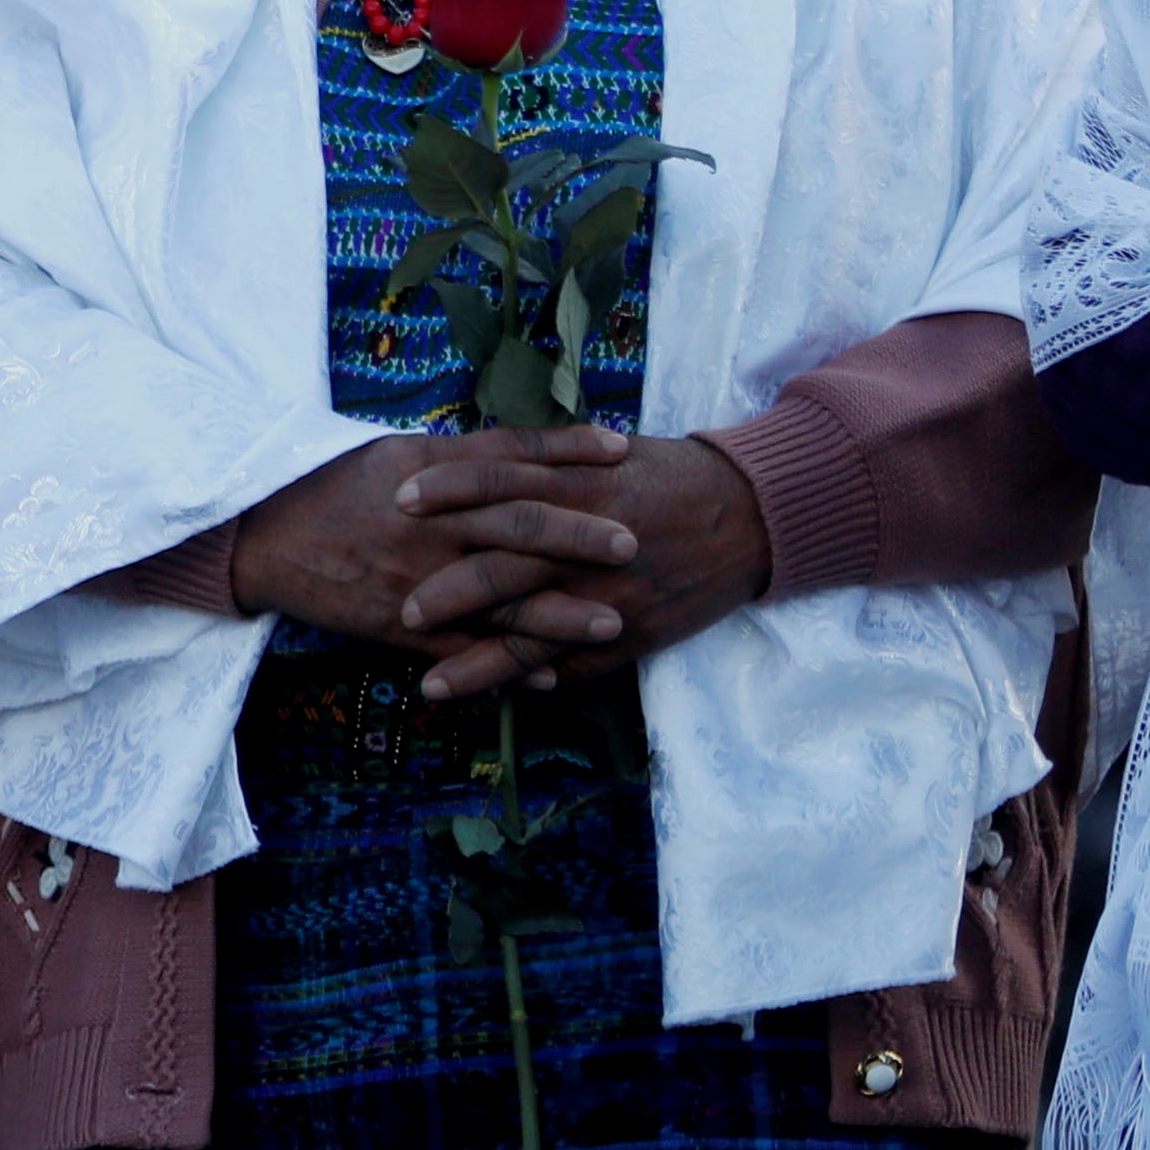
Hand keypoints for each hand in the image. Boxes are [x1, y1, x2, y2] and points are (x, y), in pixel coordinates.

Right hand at [230, 427, 642, 693]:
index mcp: (427, 470)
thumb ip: (455, 459)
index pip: (509, 454)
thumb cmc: (330, 489)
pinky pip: (461, 650)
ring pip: (499, 596)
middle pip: (516, 524)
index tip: (621, 449)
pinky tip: (552, 675)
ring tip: (613, 620)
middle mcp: (427, 520)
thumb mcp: (390, 455)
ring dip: (559, 613)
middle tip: (633, 543)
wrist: (263, 538)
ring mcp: (414, 576)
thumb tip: (521, 456)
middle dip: (578, 536)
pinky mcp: (398, 625)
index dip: (566, 450)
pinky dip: (506, 664)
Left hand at [422, 434, 769, 694]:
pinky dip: (534, 683)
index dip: (446, 490)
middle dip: (446, 592)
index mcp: (579, 486)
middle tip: (399, 608)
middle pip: (502, 570)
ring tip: (431, 684)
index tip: (398, 498)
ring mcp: (608, 597)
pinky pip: (573, 667)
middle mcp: (586, 544)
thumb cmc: (670, 476)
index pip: (496, 483)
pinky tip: (497, 696)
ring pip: (532, 637)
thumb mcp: (606, 454)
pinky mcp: (632, 635)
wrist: (750, 514)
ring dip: (477, 664)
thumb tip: (477, 458)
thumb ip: (546, 463)